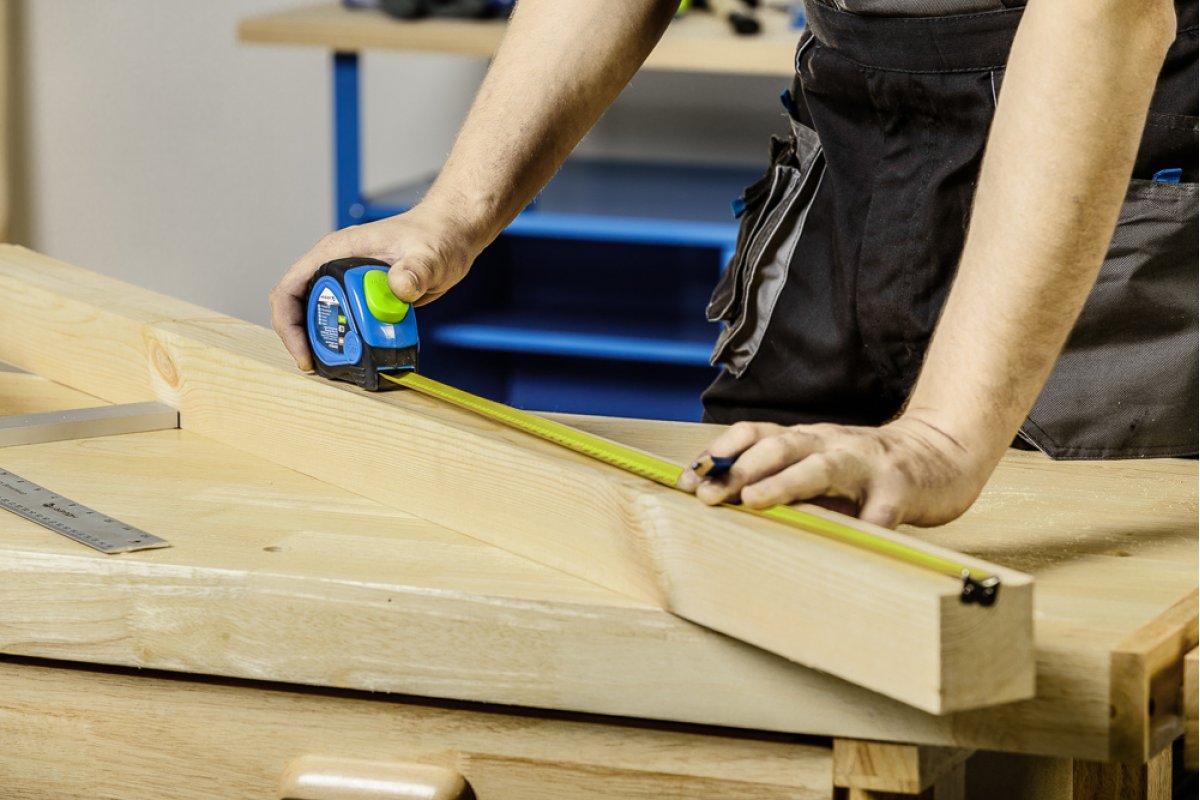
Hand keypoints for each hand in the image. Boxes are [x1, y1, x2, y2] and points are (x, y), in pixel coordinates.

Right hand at [269, 205, 477, 370]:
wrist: (450, 237)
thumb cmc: (435, 236)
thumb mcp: (428, 255)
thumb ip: (415, 270)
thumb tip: (400, 287)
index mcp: (337, 251)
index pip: (291, 286)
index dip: (288, 323)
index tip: (303, 352)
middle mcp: (334, 266)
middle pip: (299, 307)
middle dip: (304, 339)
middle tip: (322, 367)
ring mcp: (346, 281)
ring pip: (319, 317)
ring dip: (325, 342)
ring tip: (340, 365)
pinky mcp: (361, 296)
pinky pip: (343, 321)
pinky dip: (346, 340)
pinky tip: (359, 355)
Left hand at [676, 416, 991, 527]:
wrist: (940, 455)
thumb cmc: (865, 469)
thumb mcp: (816, 464)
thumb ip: (777, 477)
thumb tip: (715, 497)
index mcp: (806, 439)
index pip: (753, 436)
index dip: (718, 454)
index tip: (685, 480)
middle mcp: (830, 443)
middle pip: (779, 447)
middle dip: (738, 469)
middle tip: (706, 495)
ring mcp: (865, 464)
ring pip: (820, 466)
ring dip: (784, 482)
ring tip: (755, 501)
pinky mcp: (899, 490)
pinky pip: (878, 510)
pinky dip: (860, 524)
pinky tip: (841, 540)